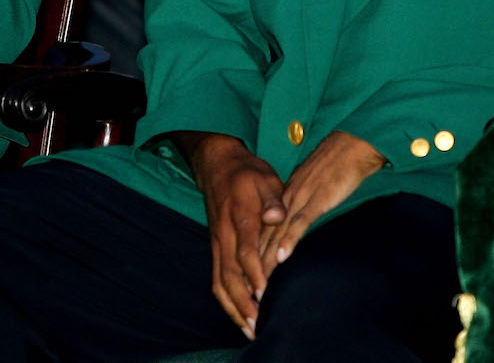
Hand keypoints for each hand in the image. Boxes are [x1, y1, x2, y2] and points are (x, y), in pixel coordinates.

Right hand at [176, 131, 286, 338]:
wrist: (217, 165)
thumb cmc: (247, 174)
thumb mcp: (265, 178)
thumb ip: (272, 199)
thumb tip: (277, 216)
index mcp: (238, 217)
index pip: (245, 251)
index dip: (254, 274)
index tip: (265, 294)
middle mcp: (224, 235)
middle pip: (229, 275)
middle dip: (243, 303)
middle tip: (258, 325)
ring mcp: (217, 243)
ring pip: (220, 281)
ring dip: (233, 307)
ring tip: (250, 329)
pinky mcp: (216, 248)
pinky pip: (216, 279)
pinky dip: (226, 300)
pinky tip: (239, 314)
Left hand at [257, 131, 384, 281]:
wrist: (350, 145)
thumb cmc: (336, 166)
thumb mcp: (312, 188)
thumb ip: (301, 205)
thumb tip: (294, 224)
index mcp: (285, 196)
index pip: (264, 229)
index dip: (253, 253)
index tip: (245, 275)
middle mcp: (287, 199)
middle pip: (266, 235)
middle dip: (255, 264)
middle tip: (247, 289)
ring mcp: (301, 199)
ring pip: (278, 233)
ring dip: (267, 259)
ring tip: (259, 284)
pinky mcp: (318, 200)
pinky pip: (301, 223)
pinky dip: (290, 240)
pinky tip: (282, 258)